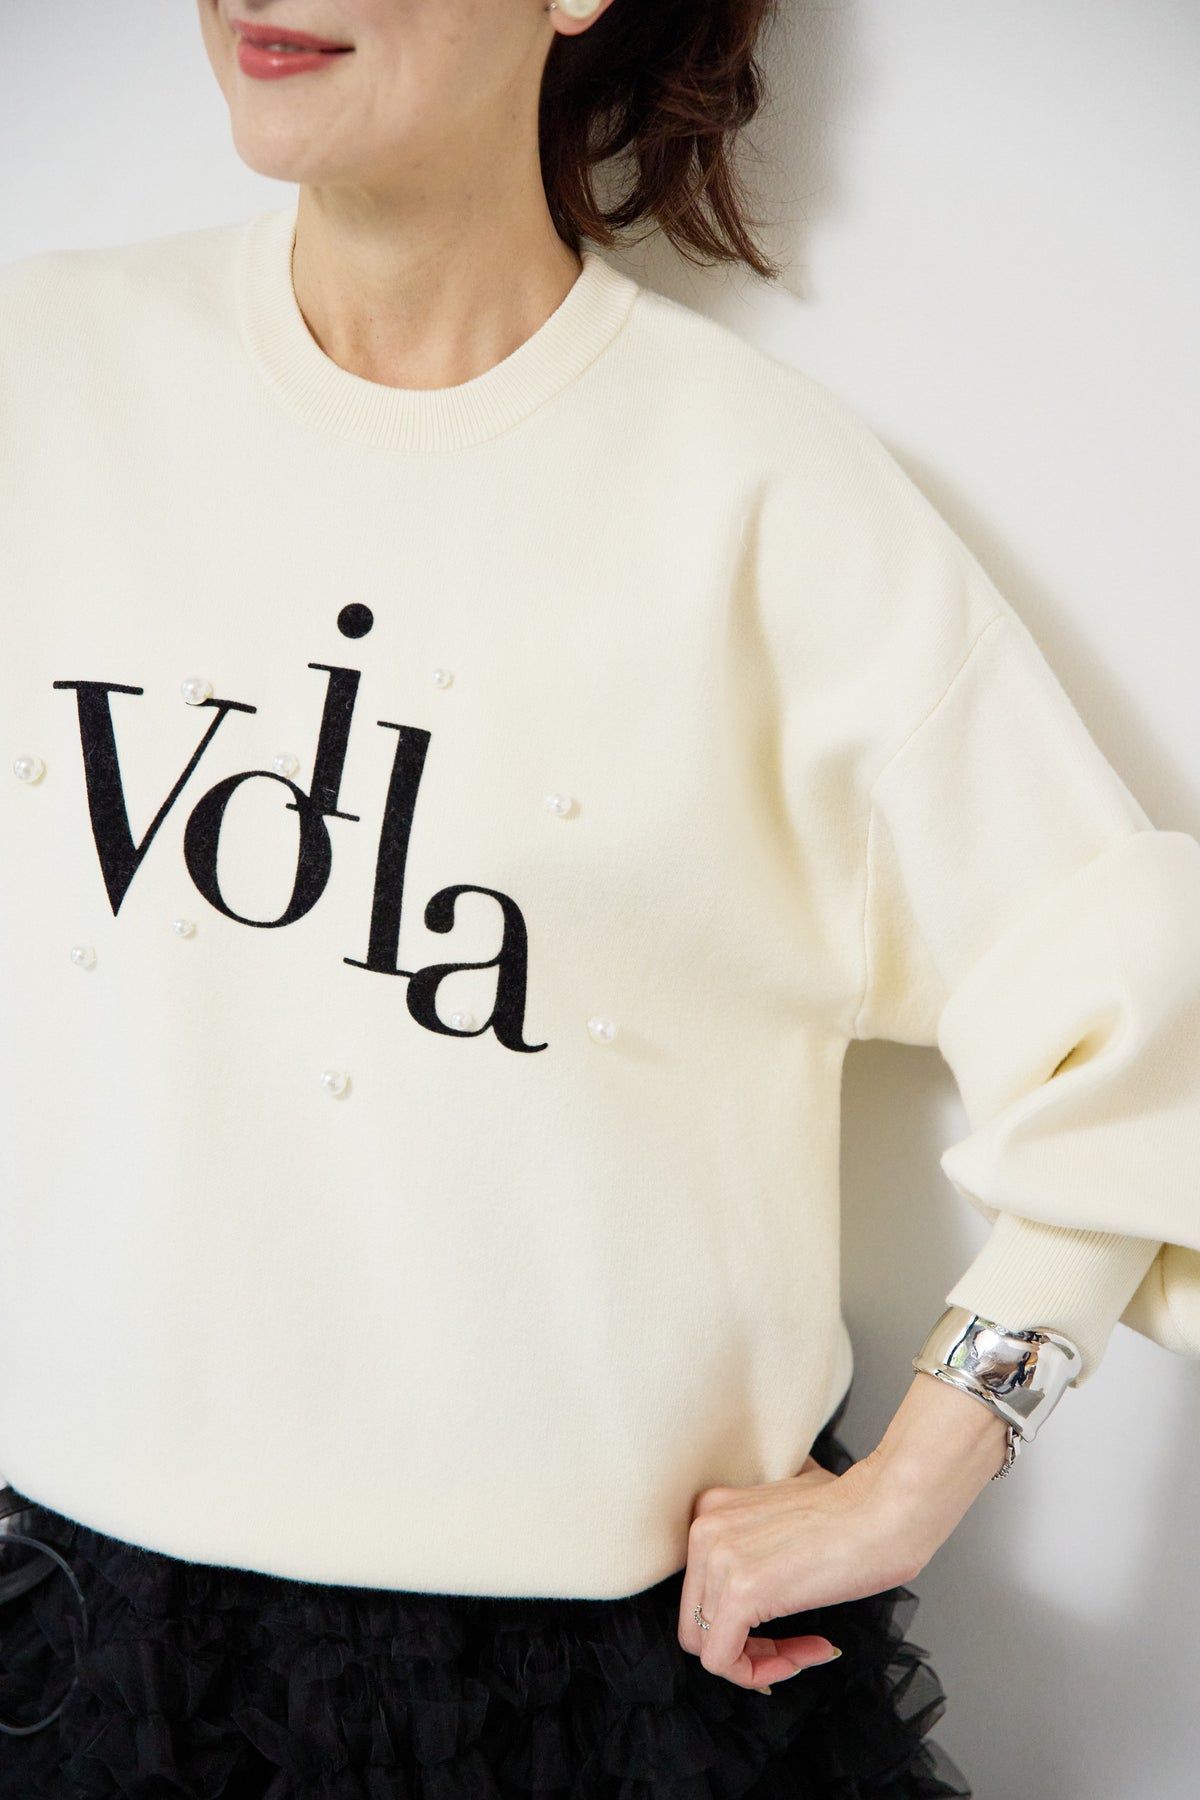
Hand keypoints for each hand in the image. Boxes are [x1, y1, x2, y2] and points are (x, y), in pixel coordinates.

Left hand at [677, 1372, 1010, 1690]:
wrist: (888, 1509)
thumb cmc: (856, 1512)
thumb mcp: (790, 1515)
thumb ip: (760, 1539)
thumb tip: (766, 1573)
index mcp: (711, 1510)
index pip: (700, 1592)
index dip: (742, 1621)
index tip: (786, 1630)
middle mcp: (703, 1529)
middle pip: (698, 1623)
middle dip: (749, 1646)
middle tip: (798, 1647)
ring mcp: (718, 1559)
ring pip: (709, 1647)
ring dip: (764, 1661)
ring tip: (811, 1649)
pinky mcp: (740, 1593)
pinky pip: (723, 1662)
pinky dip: (762, 1674)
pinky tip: (812, 1651)